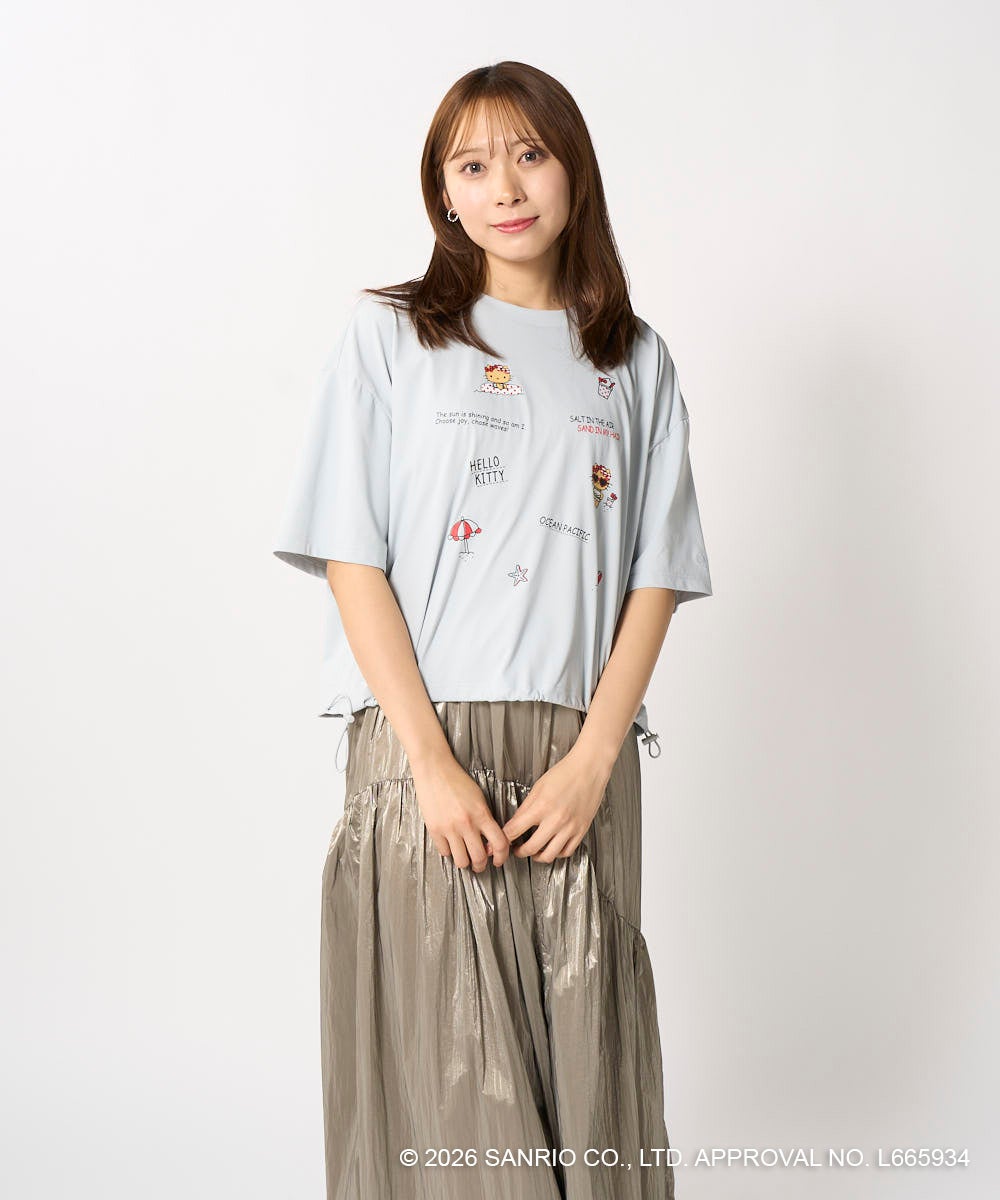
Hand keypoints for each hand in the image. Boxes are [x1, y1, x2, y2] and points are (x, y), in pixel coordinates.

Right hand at [411, 753, 511, 871]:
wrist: (434, 770)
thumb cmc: (457, 780)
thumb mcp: (479, 797)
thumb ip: (485, 818)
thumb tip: (489, 839)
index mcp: (481, 814)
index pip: (500, 843)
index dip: (502, 857)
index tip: (499, 860)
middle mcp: (466, 824)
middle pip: (480, 857)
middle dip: (482, 866)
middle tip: (480, 864)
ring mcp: (449, 828)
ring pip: (461, 860)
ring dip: (465, 862)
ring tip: (465, 857)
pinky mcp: (434, 830)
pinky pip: (444, 852)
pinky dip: (449, 852)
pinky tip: (451, 845)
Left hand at [500, 745, 611, 862]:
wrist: (589, 769)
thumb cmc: (565, 773)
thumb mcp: (538, 787)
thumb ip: (525, 808)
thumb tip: (514, 823)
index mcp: (542, 806)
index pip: (515, 830)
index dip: (505, 838)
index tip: (502, 840)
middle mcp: (556, 820)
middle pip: (531, 847)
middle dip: (519, 851)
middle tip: (516, 849)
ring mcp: (570, 827)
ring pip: (549, 855)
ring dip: (537, 856)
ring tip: (533, 852)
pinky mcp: (581, 830)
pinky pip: (566, 851)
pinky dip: (556, 854)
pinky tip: (551, 848)